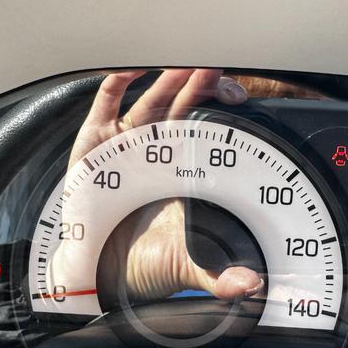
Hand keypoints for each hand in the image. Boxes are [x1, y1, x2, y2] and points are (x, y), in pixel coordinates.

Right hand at [55, 69, 262, 302]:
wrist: (100, 275)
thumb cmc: (142, 264)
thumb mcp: (184, 266)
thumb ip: (218, 276)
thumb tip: (253, 287)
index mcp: (181, 171)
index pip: (205, 128)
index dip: (219, 107)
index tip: (238, 95)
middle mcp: (156, 152)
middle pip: (179, 105)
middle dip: (197, 83)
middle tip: (214, 63)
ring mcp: (125, 145)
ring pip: (148, 99)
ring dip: (164, 78)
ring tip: (182, 59)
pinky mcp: (94, 144)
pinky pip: (105, 104)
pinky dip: (117, 82)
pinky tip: (132, 67)